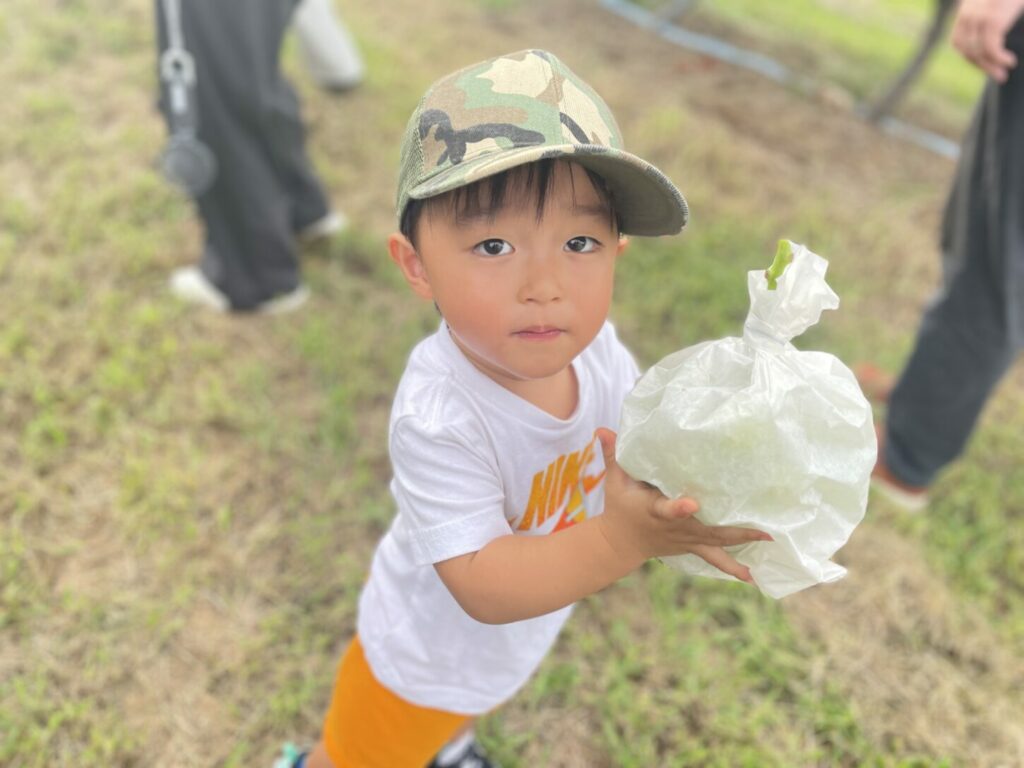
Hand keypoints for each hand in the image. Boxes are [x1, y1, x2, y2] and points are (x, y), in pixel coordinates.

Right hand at [594, 428, 771, 584]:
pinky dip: (732, 566)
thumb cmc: (620, 505)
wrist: (620, 544)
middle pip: (707, 530)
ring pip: (716, 545)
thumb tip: (602, 428)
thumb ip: (613, 454)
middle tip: (764, 530)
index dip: (679, 508)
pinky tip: (753, 575)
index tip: (692, 504)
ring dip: (742, 544)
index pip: (667, 509)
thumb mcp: (614, 480)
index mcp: (655, 510)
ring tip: (768, 543)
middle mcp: (674, 529)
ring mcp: (685, 540)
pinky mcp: (691, 547)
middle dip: (735, 530)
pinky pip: (714, 557)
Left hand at [950, 0, 1023, 81]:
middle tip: (999, 75)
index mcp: (967, 9)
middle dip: (982, 65)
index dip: (971, 57)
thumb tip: (993, 34)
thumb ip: (993, 14)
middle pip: (967, 49)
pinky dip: (999, 59)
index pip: (960, 42)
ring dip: (991, 66)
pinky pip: (990, 48)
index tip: (986, 64)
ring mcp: (978, 17)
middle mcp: (968, 13)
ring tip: (1004, 72)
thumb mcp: (996, 3)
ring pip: (978, 51)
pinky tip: (1010, 62)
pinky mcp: (991, 19)